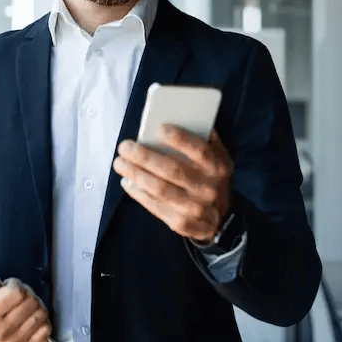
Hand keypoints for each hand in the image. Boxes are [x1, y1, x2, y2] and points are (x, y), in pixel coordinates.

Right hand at [0, 251, 51, 341]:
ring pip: (41, 314)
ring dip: (35, 306)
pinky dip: (42, 322)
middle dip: (26, 292)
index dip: (14, 283)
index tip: (8, 285)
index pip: (17, 292)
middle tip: (17, 295)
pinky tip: (30, 318)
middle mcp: (2, 332)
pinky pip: (46, 329)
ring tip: (24, 305)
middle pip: (31, 301)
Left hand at [114, 127, 232, 242]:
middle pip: (172, 170)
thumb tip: (180, 117)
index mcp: (218, 167)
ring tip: (120, 162)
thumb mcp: (219, 158)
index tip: (159, 128)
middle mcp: (207, 188)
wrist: (221, 218)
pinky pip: (155, 207)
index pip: (199, 150)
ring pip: (160, 189)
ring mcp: (195, 208)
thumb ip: (205, 140)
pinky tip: (127, 181)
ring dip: (136, 174)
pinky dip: (138, 193)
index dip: (180, 139)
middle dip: (145, 157)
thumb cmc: (212, 178)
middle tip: (125, 147)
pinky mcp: (181, 223)